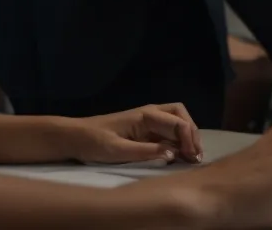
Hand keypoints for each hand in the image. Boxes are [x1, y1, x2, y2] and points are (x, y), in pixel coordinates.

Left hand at [66, 103, 201, 163]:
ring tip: (192, 157)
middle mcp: (150, 114)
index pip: (178, 123)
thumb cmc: (94, 143)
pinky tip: (180, 156)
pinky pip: (168, 132)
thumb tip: (173, 154)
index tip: (191, 158)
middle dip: (193, 134)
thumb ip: (145, 152)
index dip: (189, 140)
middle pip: (182, 116)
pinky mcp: (145, 131)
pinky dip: (178, 142)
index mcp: (146, 115)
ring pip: (178, 122)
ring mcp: (148, 121)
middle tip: (196, 156)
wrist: (75, 138)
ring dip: (187, 137)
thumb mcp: (117, 151)